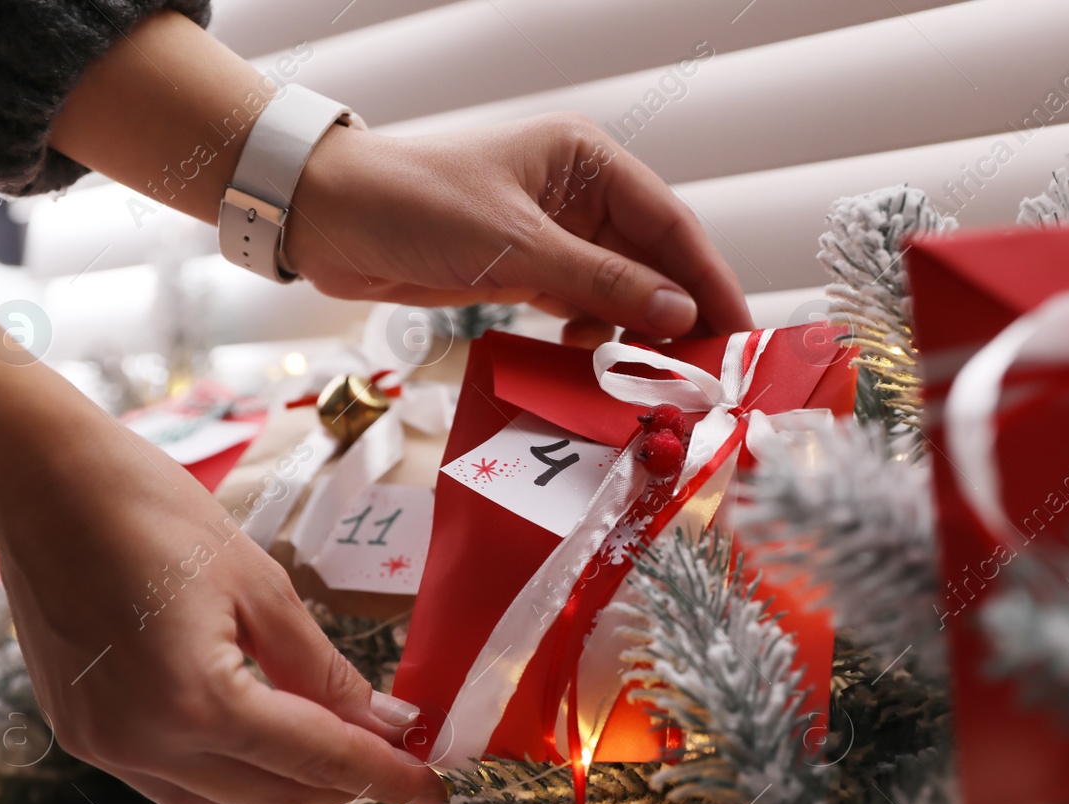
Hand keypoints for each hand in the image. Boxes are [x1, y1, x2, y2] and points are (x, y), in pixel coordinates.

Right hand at [0, 255, 445, 803]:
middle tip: (395, 757)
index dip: (386, 775)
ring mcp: (105, 746)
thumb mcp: (261, 587)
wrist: (44, 485)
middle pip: (272, 794)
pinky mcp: (83, 735)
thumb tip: (384, 722)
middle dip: (342, 783)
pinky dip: (229, 780)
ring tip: (338, 752)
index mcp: (197, 702)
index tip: (434, 790)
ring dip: (286, 789)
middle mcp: (145, 742)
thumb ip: (323, 669)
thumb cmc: (154, 513)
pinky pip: (173, 787)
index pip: (317, 758)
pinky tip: (264, 746)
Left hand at [282, 115, 754, 346]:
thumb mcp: (516, 246)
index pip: (671, 224)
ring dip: (637, 332)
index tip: (739, 333)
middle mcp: (580, 193)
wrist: (328, 219)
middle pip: (654, 260)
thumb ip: (602, 282)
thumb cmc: (416, 206)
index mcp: (588, 161)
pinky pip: (583, 305)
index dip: (710, 280)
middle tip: (707, 373)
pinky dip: (595, 335)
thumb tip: (679, 315)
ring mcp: (554, 233)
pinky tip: (591, 358)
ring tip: (652, 377)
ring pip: (621, 289)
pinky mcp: (526, 268)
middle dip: (679, 315)